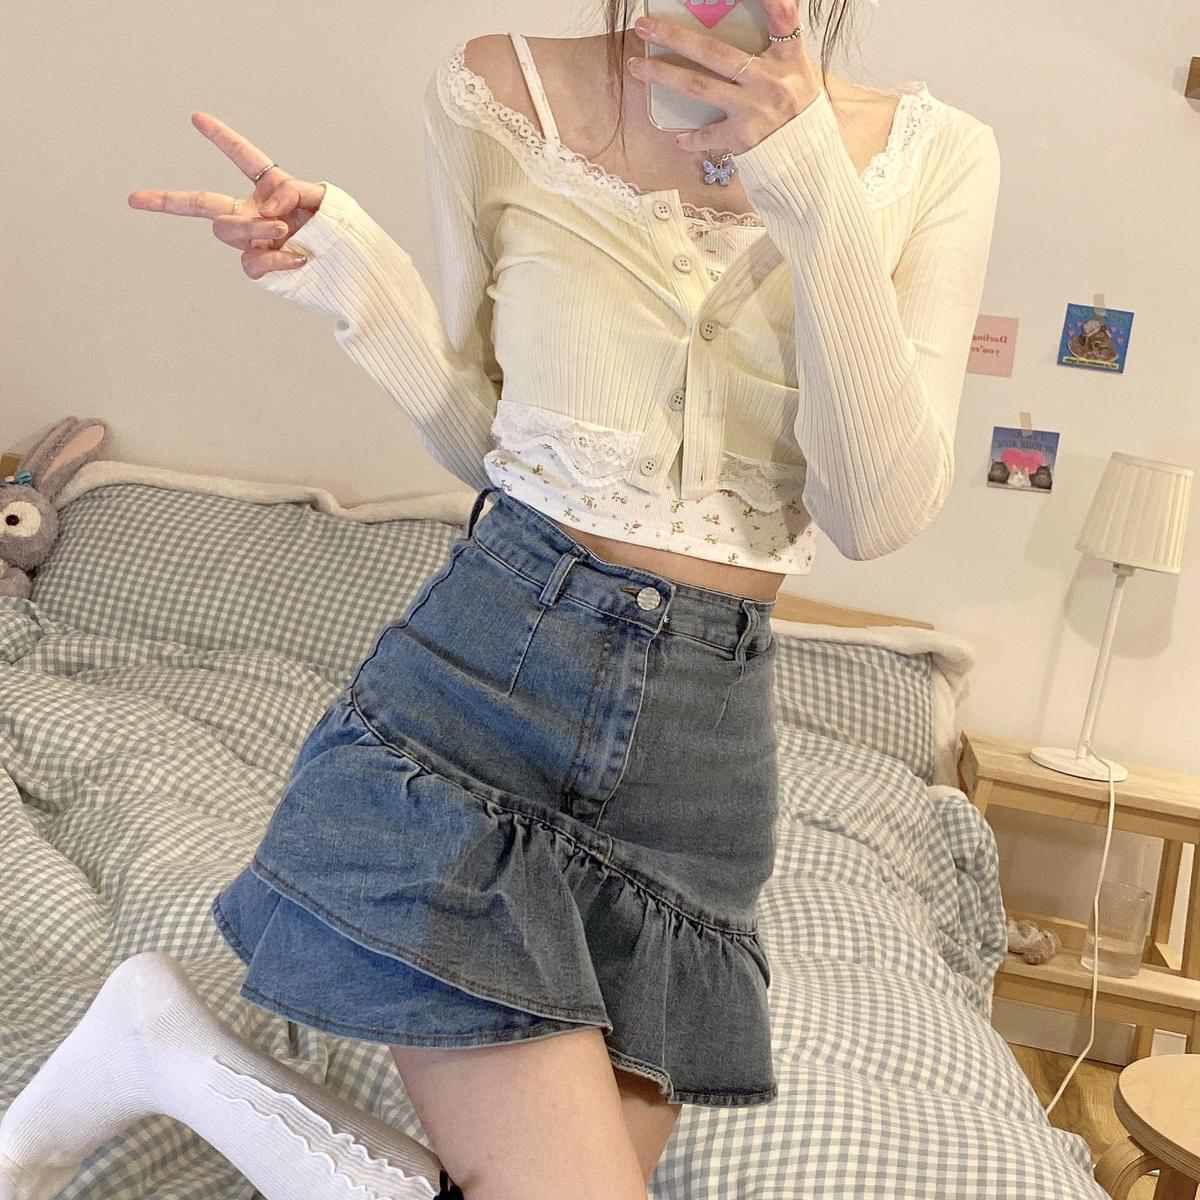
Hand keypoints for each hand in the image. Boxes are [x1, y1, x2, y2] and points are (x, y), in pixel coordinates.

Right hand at [128, 112, 327, 279]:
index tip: (196, 117)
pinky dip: (274, 258)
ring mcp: (253, 241)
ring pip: (228, 231)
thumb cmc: (341, 232)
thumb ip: (297, 191)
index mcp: (270, 188)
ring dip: (253, 227)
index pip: (243, 158)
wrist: (351, 268)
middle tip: (135, 199)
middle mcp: (253, 212)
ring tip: (284, 229)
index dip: (221, 138)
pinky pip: (252, 262)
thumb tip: (268, 206)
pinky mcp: (261, 266)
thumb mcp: (326, 202)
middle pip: (203, 204)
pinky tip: (298, 257)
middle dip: (166, 201)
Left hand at [629, 0, 820, 153]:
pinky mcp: (742, 138)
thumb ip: (780, 40)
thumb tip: (769, 7)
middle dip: (675, 36)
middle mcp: (767, 80)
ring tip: (637, 67)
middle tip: (644, 26)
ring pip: (699, 87)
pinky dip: (692, 138)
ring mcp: (752, 110)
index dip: (771, 1)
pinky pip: (709, 135)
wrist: (809, 156)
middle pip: (714, 53)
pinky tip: (677, 138)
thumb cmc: (799, 107)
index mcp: (787, 58)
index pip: (783, 18)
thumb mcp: (798, 68)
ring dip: (663, 76)